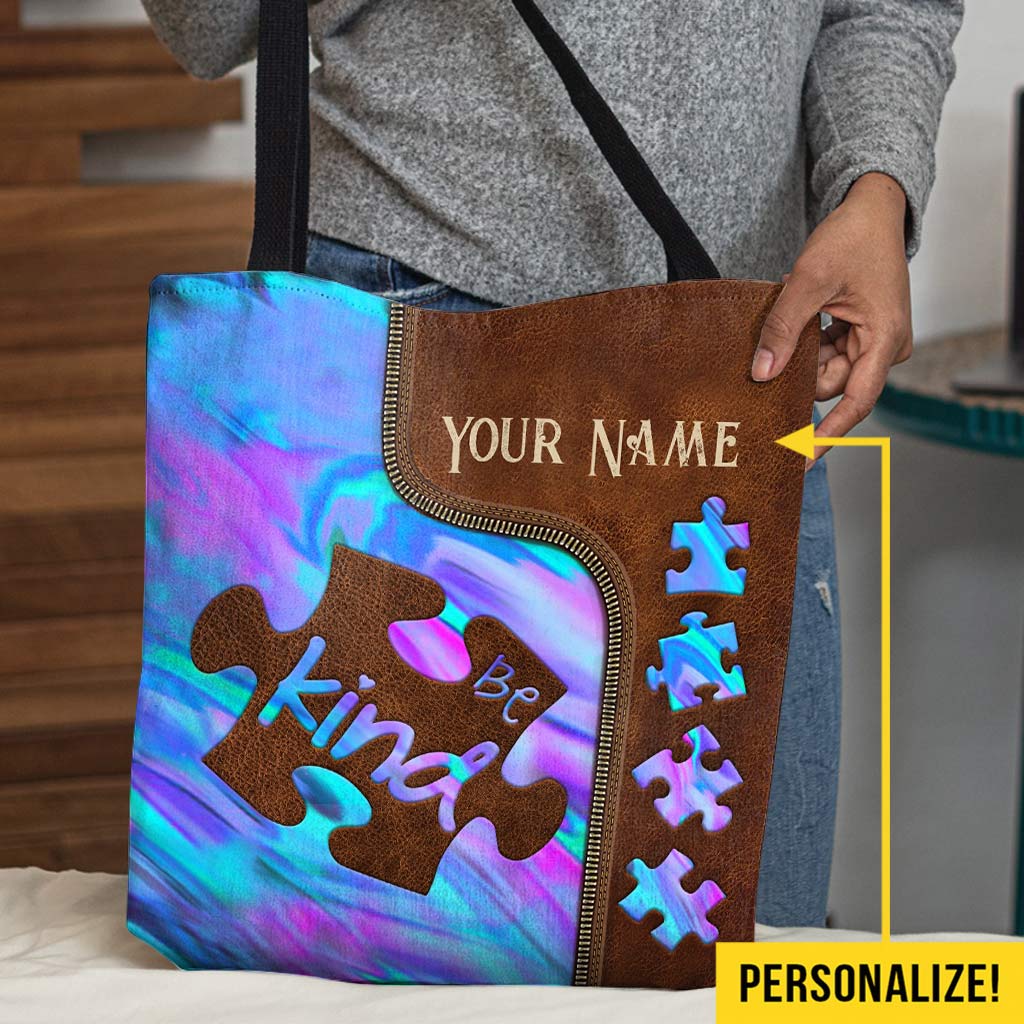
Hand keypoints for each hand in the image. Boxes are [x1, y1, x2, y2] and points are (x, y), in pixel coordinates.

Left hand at [750, 172, 911, 463]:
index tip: (801, 459)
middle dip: (798, 371)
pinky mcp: (860, 334)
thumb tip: (762, 375)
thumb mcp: (809, 281)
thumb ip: (783, 329)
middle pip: (830, 383)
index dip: (826, 434)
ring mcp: (873, 341)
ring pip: (823, 368)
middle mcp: (884, 347)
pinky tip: (800, 317)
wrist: (871, 209)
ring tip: (797, 315)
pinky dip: (807, 341)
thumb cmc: (852, 238)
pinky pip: (825, 353)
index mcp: (884, 340)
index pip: (855, 403)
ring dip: (800, 352)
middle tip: (773, 347)